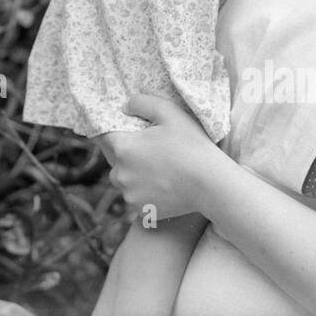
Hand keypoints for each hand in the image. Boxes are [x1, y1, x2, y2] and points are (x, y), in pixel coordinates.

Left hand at [102, 94, 220, 220]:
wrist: (212, 184)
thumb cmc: (192, 145)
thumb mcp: (169, 112)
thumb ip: (141, 103)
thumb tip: (125, 107)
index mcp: (123, 148)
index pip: (104, 136)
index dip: (114, 131)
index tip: (126, 131)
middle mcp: (120, 174)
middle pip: (116, 160)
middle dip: (128, 154)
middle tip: (152, 150)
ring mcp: (130, 195)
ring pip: (126, 181)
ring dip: (136, 175)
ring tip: (160, 169)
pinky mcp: (142, 212)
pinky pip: (138, 198)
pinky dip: (147, 192)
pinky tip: (165, 185)